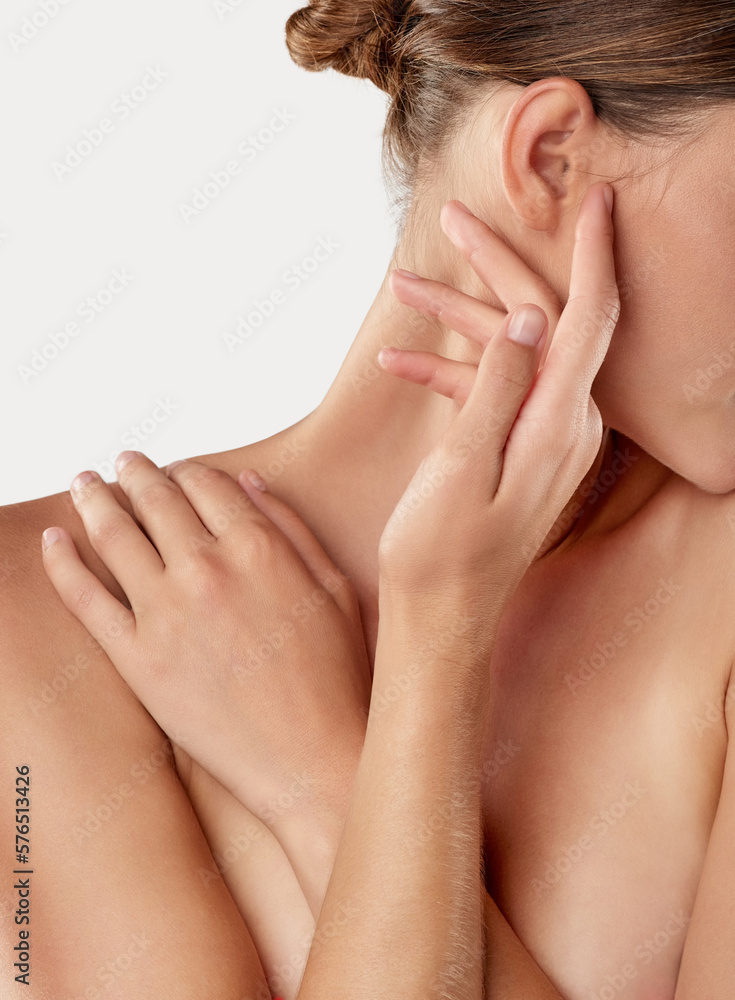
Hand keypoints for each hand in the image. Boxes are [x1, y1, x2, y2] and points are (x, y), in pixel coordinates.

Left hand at [40, 455, 370, 845]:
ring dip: (92, 498)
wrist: (313, 759)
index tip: (177, 471)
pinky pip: (86, 598)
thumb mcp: (335, 587)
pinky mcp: (138, 659)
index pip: (206, 483)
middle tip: (123, 463)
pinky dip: (63, 563)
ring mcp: (166, 613)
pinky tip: (54, 541)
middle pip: (156, 499)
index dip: (187, 471)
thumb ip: (292, 527)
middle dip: (135, 472)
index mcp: (259, 546)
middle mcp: (207, 568)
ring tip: (83, 483)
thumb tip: (249, 481)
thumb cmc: (336, 678)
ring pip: (114, 535)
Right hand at [377, 182, 618, 633]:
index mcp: (558, 425)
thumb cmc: (441, 556)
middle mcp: (564, 426)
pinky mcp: (518, 449)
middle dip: (499, 266)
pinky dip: (450, 369)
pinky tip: (397, 361)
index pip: (590, 320)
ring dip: (457, 317)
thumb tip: (527, 318)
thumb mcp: (461, 468)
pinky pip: (494, 391)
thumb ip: (498, 388)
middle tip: (452, 219)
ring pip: (512, 351)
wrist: (439, 619)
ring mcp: (543, 438)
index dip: (594, 254)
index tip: (596, 196)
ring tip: (400, 282)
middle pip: (544, 321)